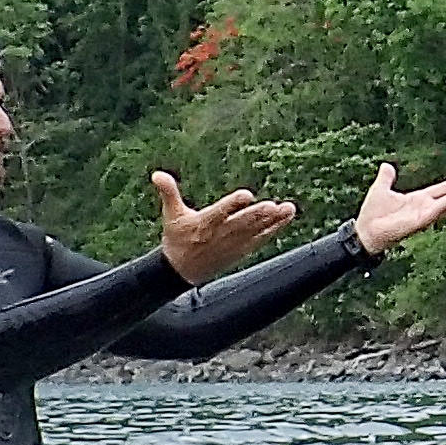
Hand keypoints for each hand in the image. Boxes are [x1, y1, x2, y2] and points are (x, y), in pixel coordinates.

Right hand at [154, 170, 294, 281]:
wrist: (181, 270)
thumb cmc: (177, 237)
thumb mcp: (171, 214)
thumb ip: (168, 193)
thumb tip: (156, 174)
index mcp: (203, 224)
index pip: (220, 213)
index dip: (233, 205)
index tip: (247, 195)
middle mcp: (220, 235)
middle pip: (241, 224)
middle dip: (257, 215)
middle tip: (272, 205)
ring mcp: (233, 244)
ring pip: (255, 232)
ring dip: (273, 221)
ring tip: (288, 208)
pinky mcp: (241, 250)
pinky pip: (260, 239)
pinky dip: (274, 229)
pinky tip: (286, 217)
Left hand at [351, 164, 445, 253]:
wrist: (364, 232)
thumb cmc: (373, 214)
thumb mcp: (380, 189)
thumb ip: (386, 178)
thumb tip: (386, 166)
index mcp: (419, 200)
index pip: (441, 191)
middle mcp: (425, 208)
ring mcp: (425, 215)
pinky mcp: (420, 221)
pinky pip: (437, 210)